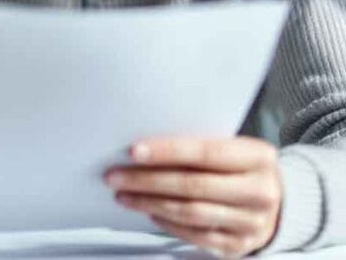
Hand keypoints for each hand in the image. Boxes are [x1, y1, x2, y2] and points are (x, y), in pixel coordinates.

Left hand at [105, 136, 281, 257]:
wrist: (278, 203)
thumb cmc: (241, 169)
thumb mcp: (232, 150)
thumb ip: (198, 148)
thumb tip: (144, 151)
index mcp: (259, 157)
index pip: (206, 152)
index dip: (168, 152)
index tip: (134, 152)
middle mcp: (260, 191)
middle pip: (193, 185)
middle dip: (148, 180)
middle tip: (115, 176)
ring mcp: (252, 222)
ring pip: (190, 212)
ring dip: (150, 203)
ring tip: (124, 194)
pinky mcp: (239, 245)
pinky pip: (196, 235)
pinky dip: (168, 223)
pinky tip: (150, 212)